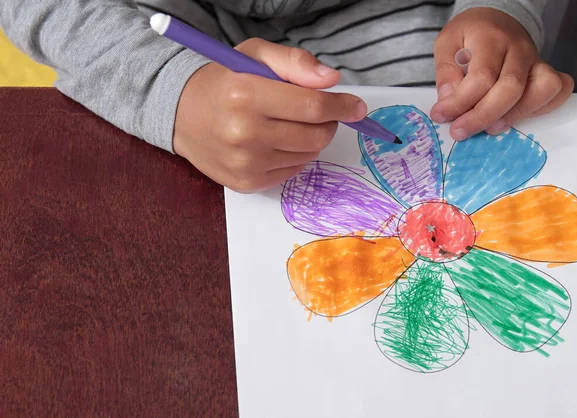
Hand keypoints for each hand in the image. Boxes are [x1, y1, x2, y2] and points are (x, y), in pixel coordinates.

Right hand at [173, 38, 366, 192]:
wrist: (181, 114)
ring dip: (310, 138)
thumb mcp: (254, 55)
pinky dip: (295, 155)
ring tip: (288, 123)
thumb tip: (332, 80)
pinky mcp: (247, 182)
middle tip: (319, 112)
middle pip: (315, 135)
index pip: (312, 106)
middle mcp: (244, 134)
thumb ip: (295, 62)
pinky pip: (292, 171)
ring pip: (307, 155)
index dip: (341, 106)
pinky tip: (275, 140)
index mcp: (245, 96)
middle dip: (328, 122)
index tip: (356, 107)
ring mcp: (245, 163)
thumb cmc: (223, 81)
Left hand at [430, 7, 573, 139]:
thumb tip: (448, 101)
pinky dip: (539, 110)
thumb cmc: (469, 36)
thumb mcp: (447, 44)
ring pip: (541, 91)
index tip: (440, 115)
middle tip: (458, 132)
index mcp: (492, 38)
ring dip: (513, 116)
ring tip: (487, 129)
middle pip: (511, 88)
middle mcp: (519, 49)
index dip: (460, 102)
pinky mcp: (547, 72)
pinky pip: (556, 92)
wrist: (495, 21)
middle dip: (482, 116)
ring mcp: (537, 61)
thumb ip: (446, 72)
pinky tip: (512, 118)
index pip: (481, 76)